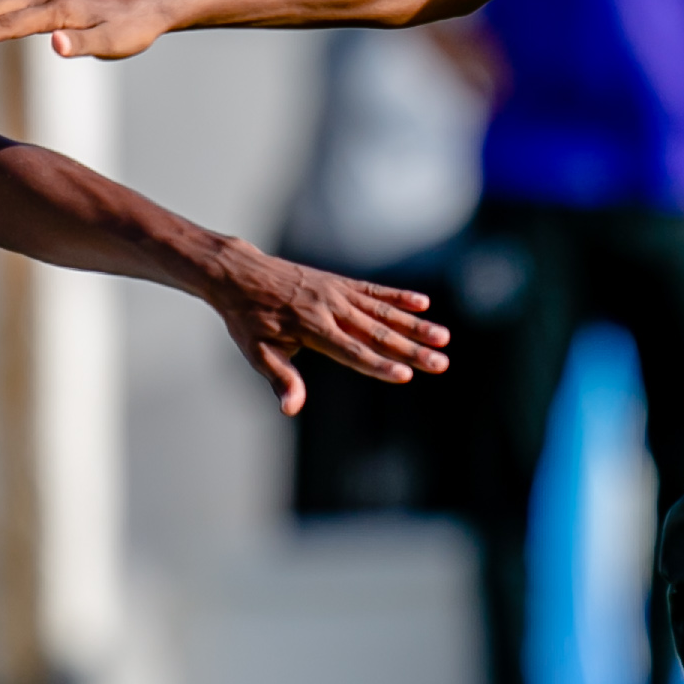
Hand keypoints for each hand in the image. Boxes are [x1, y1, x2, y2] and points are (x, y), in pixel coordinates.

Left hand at [202, 240, 449, 413]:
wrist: (240, 274)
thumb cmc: (248, 319)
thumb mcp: (256, 352)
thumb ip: (280, 378)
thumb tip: (291, 408)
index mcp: (310, 327)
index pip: (351, 351)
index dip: (379, 365)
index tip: (406, 375)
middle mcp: (329, 308)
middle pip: (377, 333)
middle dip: (411, 350)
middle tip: (441, 363)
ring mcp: (337, 293)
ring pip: (382, 312)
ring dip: (415, 325)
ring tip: (443, 337)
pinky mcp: (339, 283)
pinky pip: (374, 291)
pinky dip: (398, 297)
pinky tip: (423, 304)